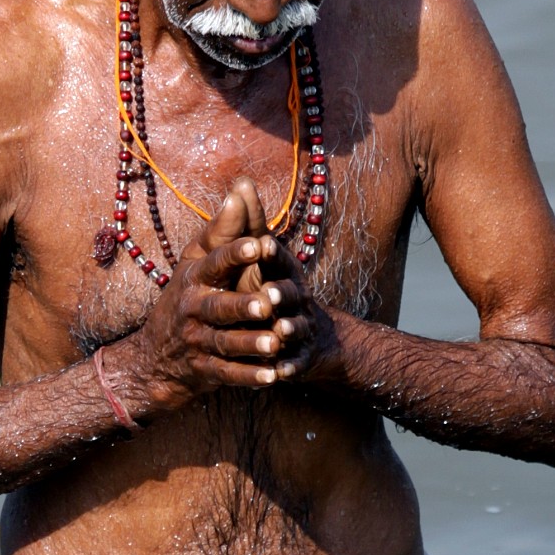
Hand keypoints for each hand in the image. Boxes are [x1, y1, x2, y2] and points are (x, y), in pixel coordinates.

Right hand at [113, 179, 319, 413]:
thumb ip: (224, 228)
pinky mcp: (204, 370)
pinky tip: (273, 375)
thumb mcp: (197, 260)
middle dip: (242, 305)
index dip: (236, 254)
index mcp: (194, 277)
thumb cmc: (186, 297)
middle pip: (218, 307)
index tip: (260, 245)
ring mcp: (196, 342)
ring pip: (225, 343)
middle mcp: (193, 309)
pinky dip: (249, 376)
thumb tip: (243, 186)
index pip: (215, 262)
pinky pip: (228, 374)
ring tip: (277, 341)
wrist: (153, 358)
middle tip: (268, 303)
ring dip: (251, 344)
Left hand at [240, 239, 340, 383]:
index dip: (271, 253)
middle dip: (280, 293)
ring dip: (289, 329)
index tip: (261, 244)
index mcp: (283, 274)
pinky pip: (296, 362)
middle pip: (290, 293)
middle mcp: (295, 298)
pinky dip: (290, 366)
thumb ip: (251, 226)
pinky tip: (281, 371)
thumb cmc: (275, 291)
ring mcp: (300, 327)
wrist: (313, 337)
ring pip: (295, 327)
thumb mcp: (264, 258)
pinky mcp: (302, 356)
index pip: (278, 259)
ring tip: (280, 331)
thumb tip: (242, 183)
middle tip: (268, 294)